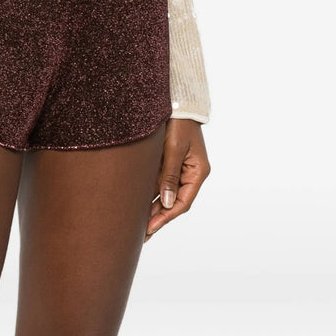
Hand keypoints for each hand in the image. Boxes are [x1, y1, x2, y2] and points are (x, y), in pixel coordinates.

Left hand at [144, 117, 209, 241]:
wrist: (176, 101)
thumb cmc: (178, 122)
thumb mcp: (173, 148)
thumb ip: (169, 175)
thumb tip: (166, 203)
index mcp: (198, 172)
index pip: (183, 202)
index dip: (166, 217)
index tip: (151, 228)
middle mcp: (190, 173)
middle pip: (174, 201)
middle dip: (158, 217)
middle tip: (142, 235)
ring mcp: (180, 167)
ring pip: (165, 193)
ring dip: (152, 206)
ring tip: (137, 224)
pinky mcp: (169, 161)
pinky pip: (160, 181)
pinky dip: (150, 192)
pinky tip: (138, 202)